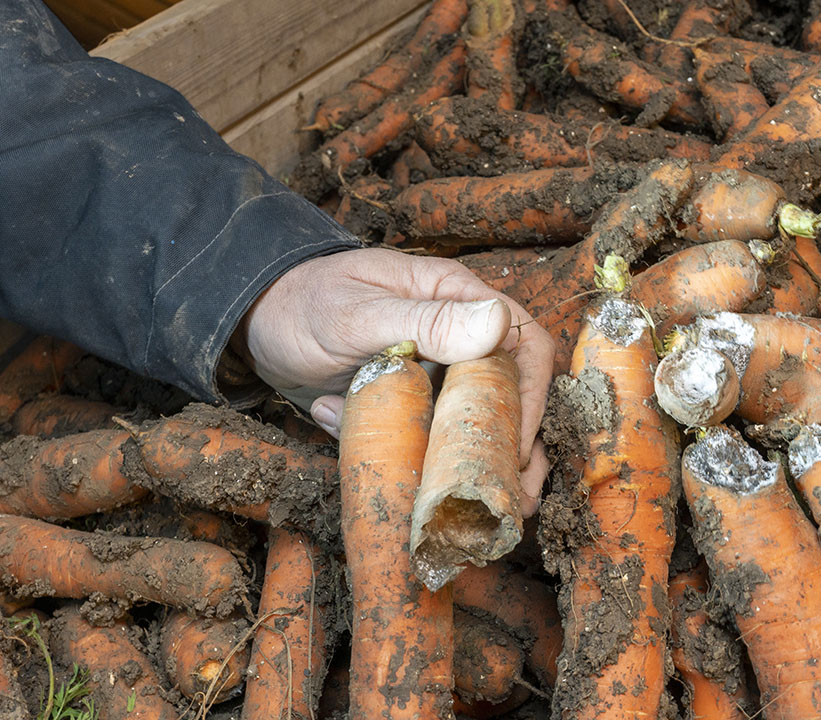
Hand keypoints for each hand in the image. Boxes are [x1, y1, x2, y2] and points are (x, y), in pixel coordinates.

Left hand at [233, 248, 554, 514]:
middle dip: (519, 448)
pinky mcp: (411, 402)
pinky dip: (418, 461)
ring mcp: (434, 373)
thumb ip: (427, 320)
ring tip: (489, 511)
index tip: (518, 446)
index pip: (523, 346)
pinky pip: (430, 437)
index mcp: (457, 299)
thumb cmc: (304, 303)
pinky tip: (389, 469)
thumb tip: (499, 323)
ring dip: (482, 466)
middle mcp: (456, 337)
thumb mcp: (359, 314)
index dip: (532, 398)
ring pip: (477, 422)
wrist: (254, 323)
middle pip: (511, 393)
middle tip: (518, 500)